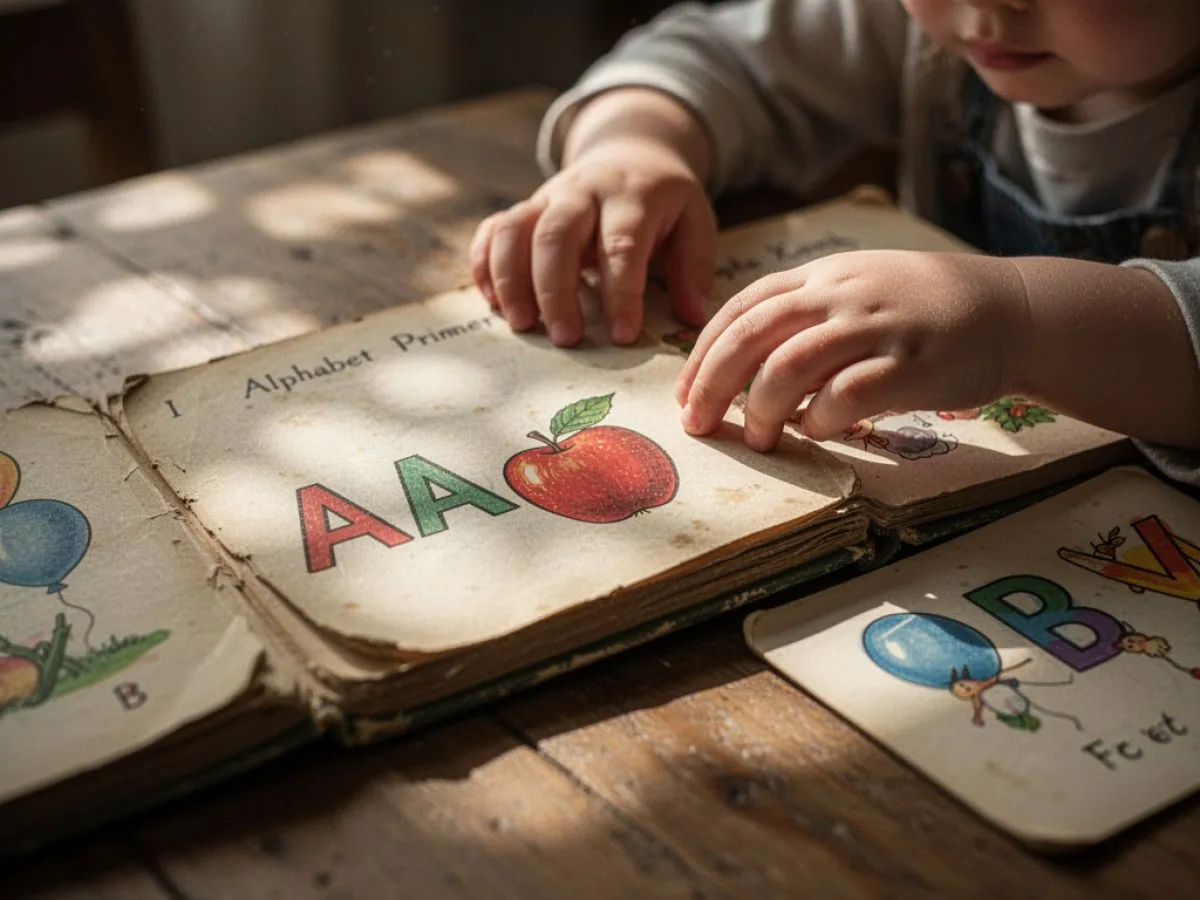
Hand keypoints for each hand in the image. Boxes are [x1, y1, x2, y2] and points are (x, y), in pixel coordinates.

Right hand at [469, 89, 716, 346]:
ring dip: (511, 278)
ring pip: (516, 230)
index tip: (622, 335)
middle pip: (557, 235)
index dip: (620, 292)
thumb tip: (693, 318)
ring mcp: (547, 197)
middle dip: (556, 290)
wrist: (631, 151)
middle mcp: (583, 192)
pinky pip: (492, 230)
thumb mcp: (694, 221)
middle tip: (565, 339)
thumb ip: (694, 267)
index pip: (621, 245)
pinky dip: (484, 264)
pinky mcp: (524, 208)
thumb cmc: (664, 201)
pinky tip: (492, 302)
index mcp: (632, 196)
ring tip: (521, 324)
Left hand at [674, 250, 1028, 449]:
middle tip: (697, 425)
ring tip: (758, 437)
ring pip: (791, 365)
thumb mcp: (857, 290)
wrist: (1010, 308)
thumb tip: (740, 369)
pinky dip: (819, 419)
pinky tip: (818, 430)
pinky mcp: (911, 364)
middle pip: (753, 336)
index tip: (684, 393)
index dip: (703, 352)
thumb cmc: (922, 309)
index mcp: (822, 275)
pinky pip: (847, 396)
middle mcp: (842, 294)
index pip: (742, 307)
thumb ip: (803, 316)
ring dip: (762, 408)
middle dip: (712, 385)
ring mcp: (877, 326)